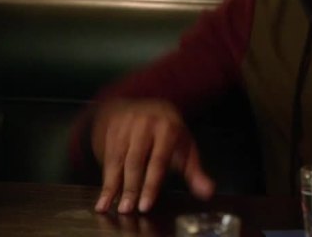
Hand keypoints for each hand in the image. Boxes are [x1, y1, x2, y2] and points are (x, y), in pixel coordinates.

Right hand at [91, 99, 214, 213]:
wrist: (141, 102)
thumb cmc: (166, 130)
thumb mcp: (184, 146)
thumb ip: (194, 171)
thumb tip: (207, 192)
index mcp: (168, 127)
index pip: (158, 160)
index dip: (151, 184)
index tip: (146, 205)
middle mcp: (145, 123)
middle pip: (135, 161)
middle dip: (131, 187)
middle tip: (127, 210)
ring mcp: (125, 125)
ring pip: (117, 159)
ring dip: (113, 185)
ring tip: (109, 206)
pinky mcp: (111, 128)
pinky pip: (106, 156)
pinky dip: (105, 177)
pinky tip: (104, 195)